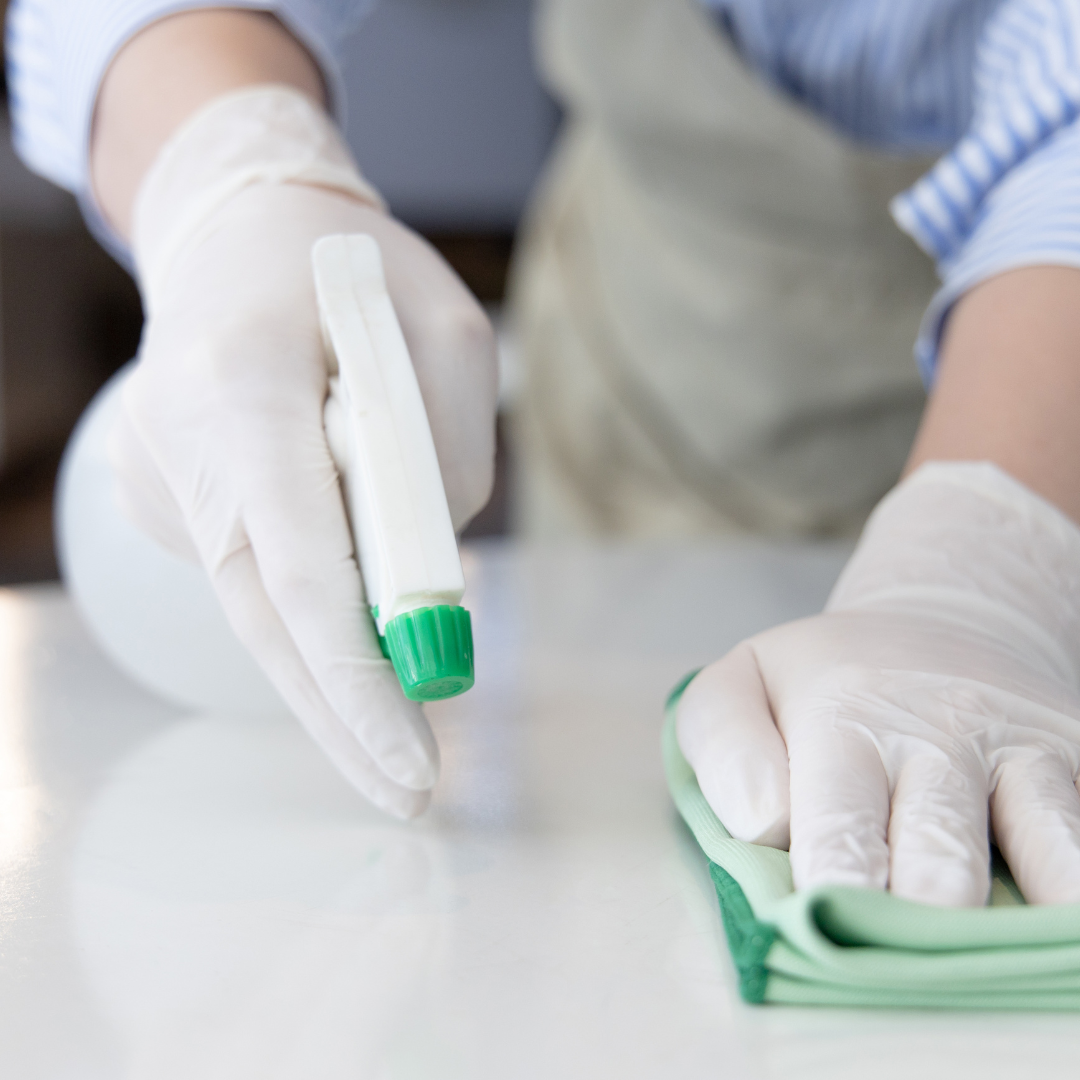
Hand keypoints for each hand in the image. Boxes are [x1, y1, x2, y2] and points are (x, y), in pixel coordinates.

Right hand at [109, 88, 497, 817]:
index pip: (299, 565)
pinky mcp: (162, 499)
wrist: (235, 234)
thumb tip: (428, 585)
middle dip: (345, 714)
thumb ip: (444, 457)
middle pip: (266, 621)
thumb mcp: (447, 335)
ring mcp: (157, 480)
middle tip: (411, 790)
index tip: (411, 759)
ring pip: (264, 602)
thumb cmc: (353, 273)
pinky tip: (340, 538)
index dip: (356, 676)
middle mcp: (178, 445)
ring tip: (406, 637)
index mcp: (243, 386)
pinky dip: (314, 591)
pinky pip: (256, 568)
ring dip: (341, 644)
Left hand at [677, 463, 1079, 905]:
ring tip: (1031, 939)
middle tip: (915, 947)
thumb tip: (765, 824)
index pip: (839, 821)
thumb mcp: (741, 686)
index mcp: (846, 717)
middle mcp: (943, 731)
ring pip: (1052, 839)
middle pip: (944, 848)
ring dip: (1040, 901)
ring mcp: (1026, 746)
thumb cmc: (821, 683)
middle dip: (930, 909)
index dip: (838, 885)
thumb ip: (728, 750)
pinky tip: (1070, 907)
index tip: (832, 926)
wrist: (934, 623)